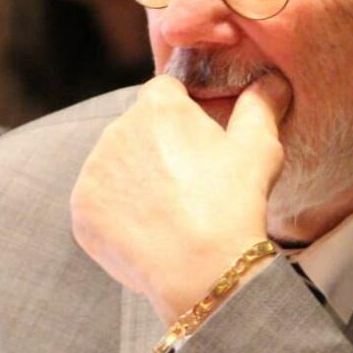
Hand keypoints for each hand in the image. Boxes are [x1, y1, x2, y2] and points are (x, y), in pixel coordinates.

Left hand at [70, 71, 291, 324]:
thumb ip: (260, 104)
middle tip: (190, 183)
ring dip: (136, 179)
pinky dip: (118, 214)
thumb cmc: (235, 203)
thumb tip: (271, 81)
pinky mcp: (81, 208)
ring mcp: (94, 170)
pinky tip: (149, 230)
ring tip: (170, 211)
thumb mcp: (259, 146)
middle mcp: (118, 129)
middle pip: (138, 128)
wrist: (204, 271)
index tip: (199, 142)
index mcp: (158, 106)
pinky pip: (100, 202)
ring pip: (117, 165)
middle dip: (158, 146)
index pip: (166, 91)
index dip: (184, 114)